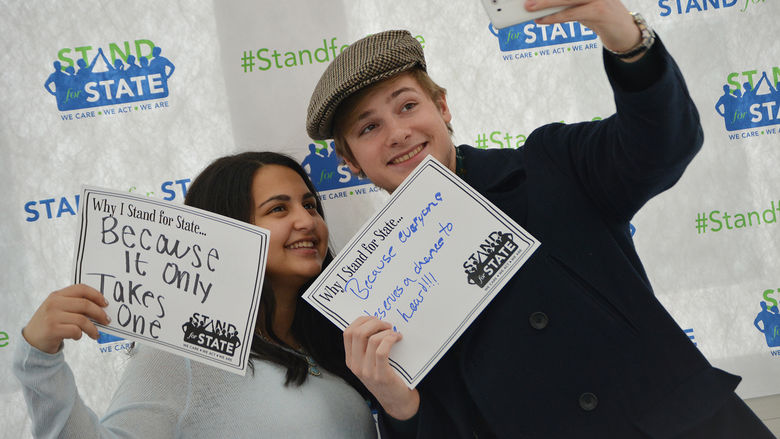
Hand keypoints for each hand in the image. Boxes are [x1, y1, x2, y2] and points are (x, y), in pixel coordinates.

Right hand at [22, 284, 110, 353]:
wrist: (32, 340)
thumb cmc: (51, 323)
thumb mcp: (59, 309)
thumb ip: (75, 305)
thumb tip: (101, 308)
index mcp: (57, 295)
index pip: (81, 288)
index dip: (96, 295)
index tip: (106, 303)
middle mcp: (54, 303)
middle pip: (85, 304)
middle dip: (100, 313)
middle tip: (107, 321)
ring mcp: (52, 316)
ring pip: (82, 319)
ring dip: (92, 328)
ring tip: (95, 334)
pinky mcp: (52, 329)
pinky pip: (75, 330)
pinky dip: (80, 335)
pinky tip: (77, 336)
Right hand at [344, 316, 419, 419]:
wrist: (396, 401)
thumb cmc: (386, 377)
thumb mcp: (369, 363)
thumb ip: (367, 347)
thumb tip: (375, 322)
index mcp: (350, 360)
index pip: (347, 333)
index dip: (361, 321)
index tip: (375, 319)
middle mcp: (355, 365)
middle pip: (358, 333)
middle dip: (374, 322)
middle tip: (387, 325)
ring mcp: (367, 372)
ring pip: (372, 339)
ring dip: (386, 331)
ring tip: (394, 333)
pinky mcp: (381, 376)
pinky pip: (382, 351)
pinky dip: (390, 340)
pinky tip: (398, 339)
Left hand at [526, 0, 641, 56]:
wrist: (626, 32)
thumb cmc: (600, 16)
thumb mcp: (582, 6)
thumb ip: (566, 3)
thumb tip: (541, 4)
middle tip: (526, 1)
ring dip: (546, 4)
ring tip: (529, 9)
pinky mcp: (600, 11)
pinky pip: (573, 13)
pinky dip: (556, 17)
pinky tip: (543, 20)